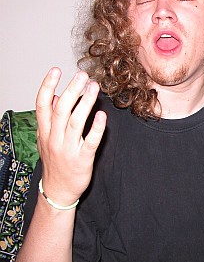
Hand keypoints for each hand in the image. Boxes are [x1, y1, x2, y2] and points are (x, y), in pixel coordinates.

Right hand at [35, 68, 106, 206]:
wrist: (58, 191)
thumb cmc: (55, 163)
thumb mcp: (46, 140)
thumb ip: (49, 119)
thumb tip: (55, 97)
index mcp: (44, 132)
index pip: (42, 105)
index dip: (47, 86)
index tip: (56, 70)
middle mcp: (54, 139)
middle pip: (61, 109)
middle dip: (72, 90)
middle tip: (82, 75)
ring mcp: (68, 149)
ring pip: (76, 122)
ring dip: (86, 103)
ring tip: (94, 87)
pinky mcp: (83, 158)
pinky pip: (91, 141)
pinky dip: (96, 127)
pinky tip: (103, 115)